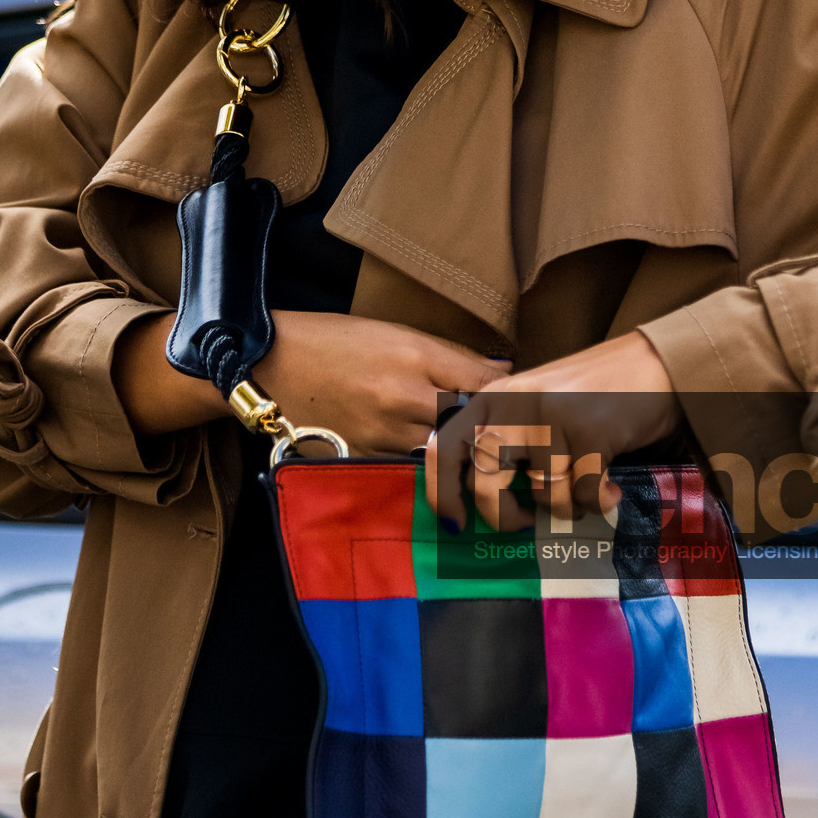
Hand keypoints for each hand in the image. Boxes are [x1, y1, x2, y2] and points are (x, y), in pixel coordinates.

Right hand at [112, 307, 507, 452]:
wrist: (269, 365)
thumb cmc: (337, 342)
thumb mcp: (398, 334)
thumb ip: (452, 358)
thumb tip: (505, 372)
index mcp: (417, 360)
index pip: (490, 387)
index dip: (523, 403)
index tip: (547, 417)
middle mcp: (405, 401)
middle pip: (478, 431)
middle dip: (507, 444)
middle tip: (539, 458)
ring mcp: (385, 437)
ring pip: (448, 459)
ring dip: (475, 467)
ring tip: (503, 475)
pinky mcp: (365, 462)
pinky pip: (412, 473)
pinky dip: (433, 478)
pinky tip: (451, 484)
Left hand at [425, 332, 679, 529]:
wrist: (658, 363)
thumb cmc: (597, 391)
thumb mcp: (536, 405)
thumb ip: (508, 438)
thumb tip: (480, 499)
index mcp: (495, 398)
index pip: (445, 447)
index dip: (441, 492)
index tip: (457, 523)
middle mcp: (516, 405)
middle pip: (485, 483)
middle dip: (505, 516)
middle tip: (525, 521)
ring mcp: (552, 418)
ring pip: (542, 494)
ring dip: (566, 506)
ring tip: (584, 491)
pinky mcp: (590, 433)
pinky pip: (582, 495)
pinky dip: (598, 502)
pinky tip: (610, 490)